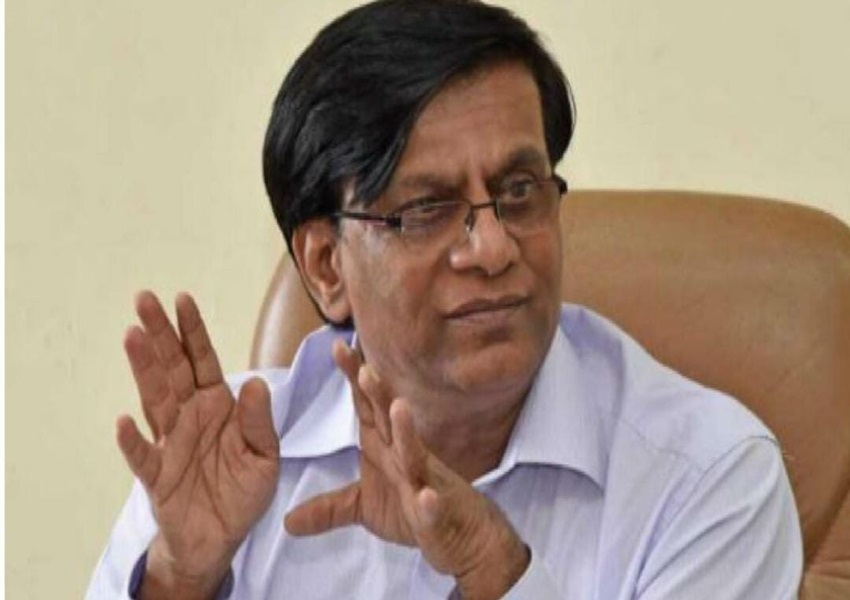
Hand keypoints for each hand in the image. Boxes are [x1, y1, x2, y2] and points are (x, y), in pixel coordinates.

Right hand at [116, 291, 279, 598]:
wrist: (220, 537)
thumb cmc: (242, 490)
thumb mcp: (264, 456)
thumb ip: (259, 422)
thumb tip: (254, 382)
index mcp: (218, 405)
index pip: (203, 361)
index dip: (193, 332)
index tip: (182, 298)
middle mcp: (190, 416)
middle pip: (172, 369)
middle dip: (160, 335)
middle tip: (144, 299)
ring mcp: (170, 442)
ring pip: (154, 400)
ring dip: (143, 370)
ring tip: (132, 336)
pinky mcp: (158, 475)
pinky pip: (144, 456)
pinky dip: (133, 441)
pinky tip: (123, 422)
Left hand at [285, 340, 528, 598]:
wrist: (465, 536)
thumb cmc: (414, 511)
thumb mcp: (365, 509)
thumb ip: (329, 508)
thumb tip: (286, 520)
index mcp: (385, 448)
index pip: (368, 407)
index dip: (355, 378)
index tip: (338, 346)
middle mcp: (405, 457)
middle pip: (389, 420)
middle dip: (378, 394)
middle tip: (364, 368)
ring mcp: (425, 483)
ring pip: (416, 453)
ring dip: (407, 431)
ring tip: (399, 408)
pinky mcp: (437, 514)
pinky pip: (433, 506)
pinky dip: (431, 500)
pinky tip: (426, 495)